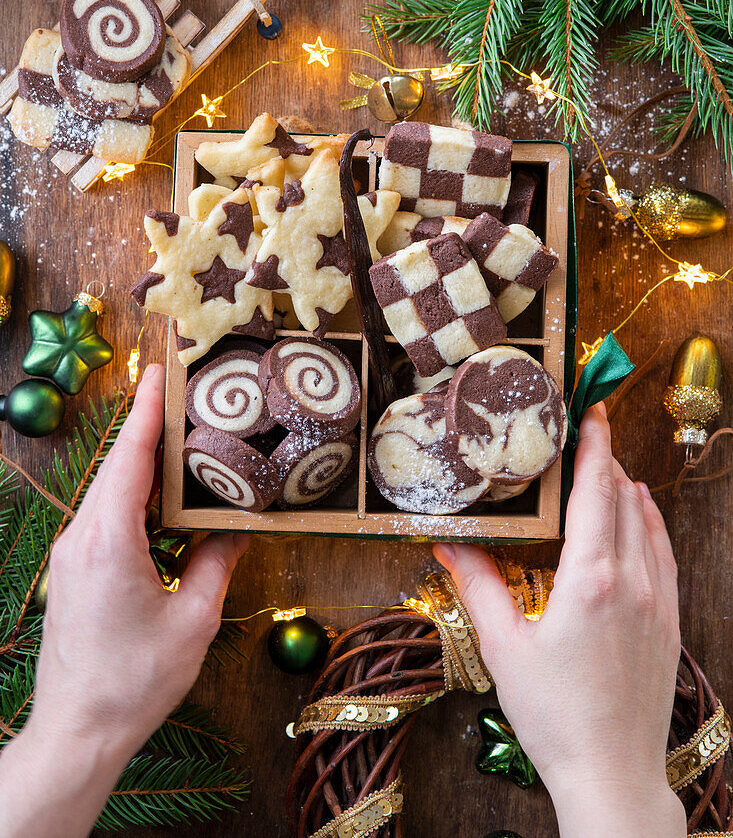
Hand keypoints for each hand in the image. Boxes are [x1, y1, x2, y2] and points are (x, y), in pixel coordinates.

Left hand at [0, 364, 247, 837]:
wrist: (77, 732)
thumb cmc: (135, 681)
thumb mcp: (193, 621)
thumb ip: (216, 566)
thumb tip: (237, 532)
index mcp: (109, 540)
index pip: (131, 458)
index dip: (149, 412)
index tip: (163, 373)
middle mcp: (82, 537)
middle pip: (118, 466)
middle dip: (148, 427)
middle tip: (182, 395)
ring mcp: (71, 555)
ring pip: (108, 490)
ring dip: (141, 463)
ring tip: (179, 440)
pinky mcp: (72, 572)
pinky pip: (103, 516)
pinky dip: (132, 495)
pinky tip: (160, 499)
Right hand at [434, 403, 685, 837]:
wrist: (612, 773)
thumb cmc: (554, 716)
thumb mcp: (503, 648)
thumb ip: (477, 587)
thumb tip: (448, 546)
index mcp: (590, 580)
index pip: (595, 493)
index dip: (594, 447)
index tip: (592, 412)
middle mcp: (631, 582)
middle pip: (623, 500)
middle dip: (607, 459)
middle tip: (591, 429)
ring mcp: (657, 603)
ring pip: (648, 524)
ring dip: (628, 489)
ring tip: (610, 465)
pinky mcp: (669, 624)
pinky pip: (665, 556)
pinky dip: (653, 524)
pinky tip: (643, 514)